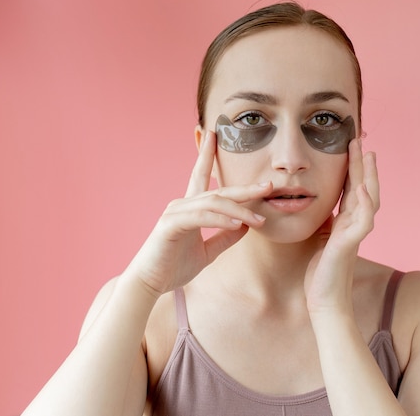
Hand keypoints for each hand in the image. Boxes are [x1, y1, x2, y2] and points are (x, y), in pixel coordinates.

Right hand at [123, 131, 271, 295]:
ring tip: (260, 220)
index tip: (215, 136)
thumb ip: (225, 237)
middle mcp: (182, 205)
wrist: (150, 284)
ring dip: (240, 211)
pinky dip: (221, 220)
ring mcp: (175, 213)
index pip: (201, 176)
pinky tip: (237, 225)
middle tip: (268, 184)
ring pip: (214, 203)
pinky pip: (201, 217)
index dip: (208, 155)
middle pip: (218, 190)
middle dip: (245, 187)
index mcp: (190, 208)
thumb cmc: (173, 267)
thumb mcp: (207, 251)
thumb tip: (245, 227)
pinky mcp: (171, 225)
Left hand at [304, 138, 379, 314]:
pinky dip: (366, 203)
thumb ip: (327, 222)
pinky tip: (364, 188)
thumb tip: (322, 206)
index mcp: (345, 221)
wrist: (324, 301)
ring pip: (368, 198)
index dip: (353, 167)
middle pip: (363, 186)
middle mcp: (354, 224)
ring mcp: (355, 233)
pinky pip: (363, 221)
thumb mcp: (322, 239)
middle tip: (360, 139)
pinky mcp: (350, 244)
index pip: (352, 188)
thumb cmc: (321, 273)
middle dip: (362, 163)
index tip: (351, 145)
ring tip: (368, 154)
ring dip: (369, 176)